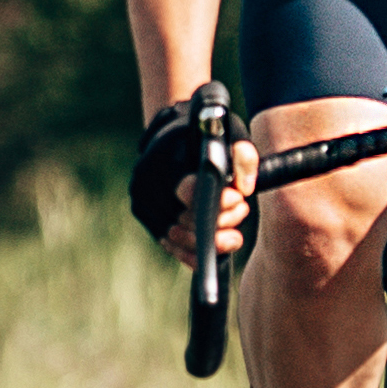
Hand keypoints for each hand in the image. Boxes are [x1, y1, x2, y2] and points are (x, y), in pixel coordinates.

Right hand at [131, 98, 258, 268]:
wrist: (174, 132)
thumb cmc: (207, 134)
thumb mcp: (231, 135)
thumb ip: (244, 157)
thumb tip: (245, 188)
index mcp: (166, 155)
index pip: (189, 190)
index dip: (217, 203)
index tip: (239, 199)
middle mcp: (147, 178)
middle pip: (184, 218)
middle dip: (219, 223)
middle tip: (242, 212)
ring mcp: (141, 197)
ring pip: (176, 236)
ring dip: (207, 241)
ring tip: (232, 234)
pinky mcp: (143, 213)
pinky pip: (167, 242)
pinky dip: (189, 253)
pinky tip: (209, 256)